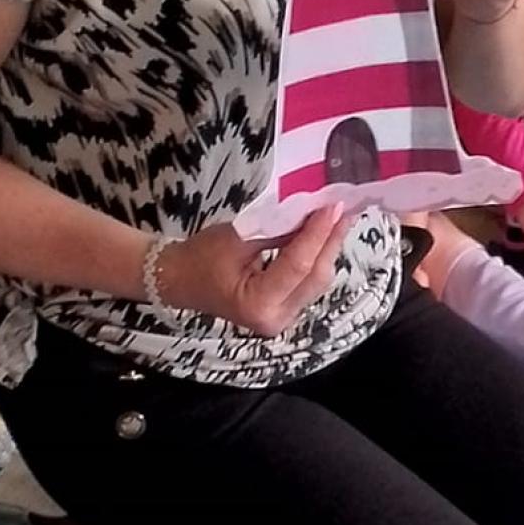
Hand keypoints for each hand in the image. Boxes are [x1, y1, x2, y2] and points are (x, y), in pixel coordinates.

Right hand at [155, 207, 347, 335]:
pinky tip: (325, 235)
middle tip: (345, 208)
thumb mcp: (237, 237)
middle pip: (315, 277)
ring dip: (328, 248)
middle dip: (331, 240)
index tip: (334, 205)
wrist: (178, 280)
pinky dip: (316, 257)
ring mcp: (283, 318)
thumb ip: (278, 229)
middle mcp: (276, 319)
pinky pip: (308, 282)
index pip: (299, 265)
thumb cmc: (199, 258)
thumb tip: (312, 212)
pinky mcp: (285, 310)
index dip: (318, 233)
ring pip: (317, 281)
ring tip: (340, 217)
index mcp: (258, 305)